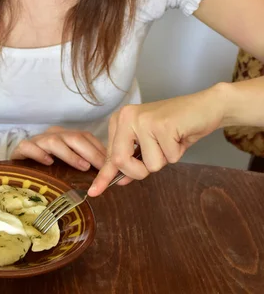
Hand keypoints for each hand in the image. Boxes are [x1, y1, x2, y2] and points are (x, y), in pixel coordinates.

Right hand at [11, 126, 106, 171]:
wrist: (18, 167)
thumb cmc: (47, 167)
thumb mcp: (69, 164)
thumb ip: (86, 165)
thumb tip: (111, 176)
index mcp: (66, 135)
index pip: (86, 137)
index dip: (100, 150)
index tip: (113, 166)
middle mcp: (53, 134)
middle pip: (74, 138)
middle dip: (91, 152)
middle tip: (103, 168)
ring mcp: (37, 140)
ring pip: (54, 141)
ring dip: (70, 154)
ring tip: (82, 166)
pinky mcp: (21, 148)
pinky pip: (29, 147)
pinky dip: (39, 153)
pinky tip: (48, 162)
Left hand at [88, 85, 226, 195]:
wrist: (205, 106)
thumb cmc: (177, 125)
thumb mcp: (150, 143)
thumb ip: (133, 158)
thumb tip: (119, 180)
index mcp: (120, 120)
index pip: (110, 155)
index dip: (104, 176)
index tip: (93, 192)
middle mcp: (127, 117)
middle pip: (122, 162)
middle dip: (140, 170)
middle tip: (157, 154)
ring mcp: (143, 120)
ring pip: (150, 165)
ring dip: (165, 159)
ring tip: (171, 139)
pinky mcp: (162, 125)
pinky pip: (169, 158)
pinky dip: (178, 153)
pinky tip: (180, 136)